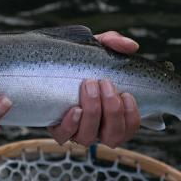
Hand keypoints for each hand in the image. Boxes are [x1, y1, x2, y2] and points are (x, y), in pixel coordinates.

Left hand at [49, 31, 140, 147]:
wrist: (49, 62)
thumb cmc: (80, 60)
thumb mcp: (98, 48)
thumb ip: (114, 43)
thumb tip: (131, 46)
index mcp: (112, 114)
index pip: (129, 128)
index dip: (131, 116)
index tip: (127, 94)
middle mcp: (98, 128)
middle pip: (112, 136)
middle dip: (112, 110)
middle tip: (104, 82)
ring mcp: (77, 130)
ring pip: (90, 138)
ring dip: (93, 113)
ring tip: (89, 85)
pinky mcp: (56, 128)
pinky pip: (64, 136)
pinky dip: (71, 125)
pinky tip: (74, 108)